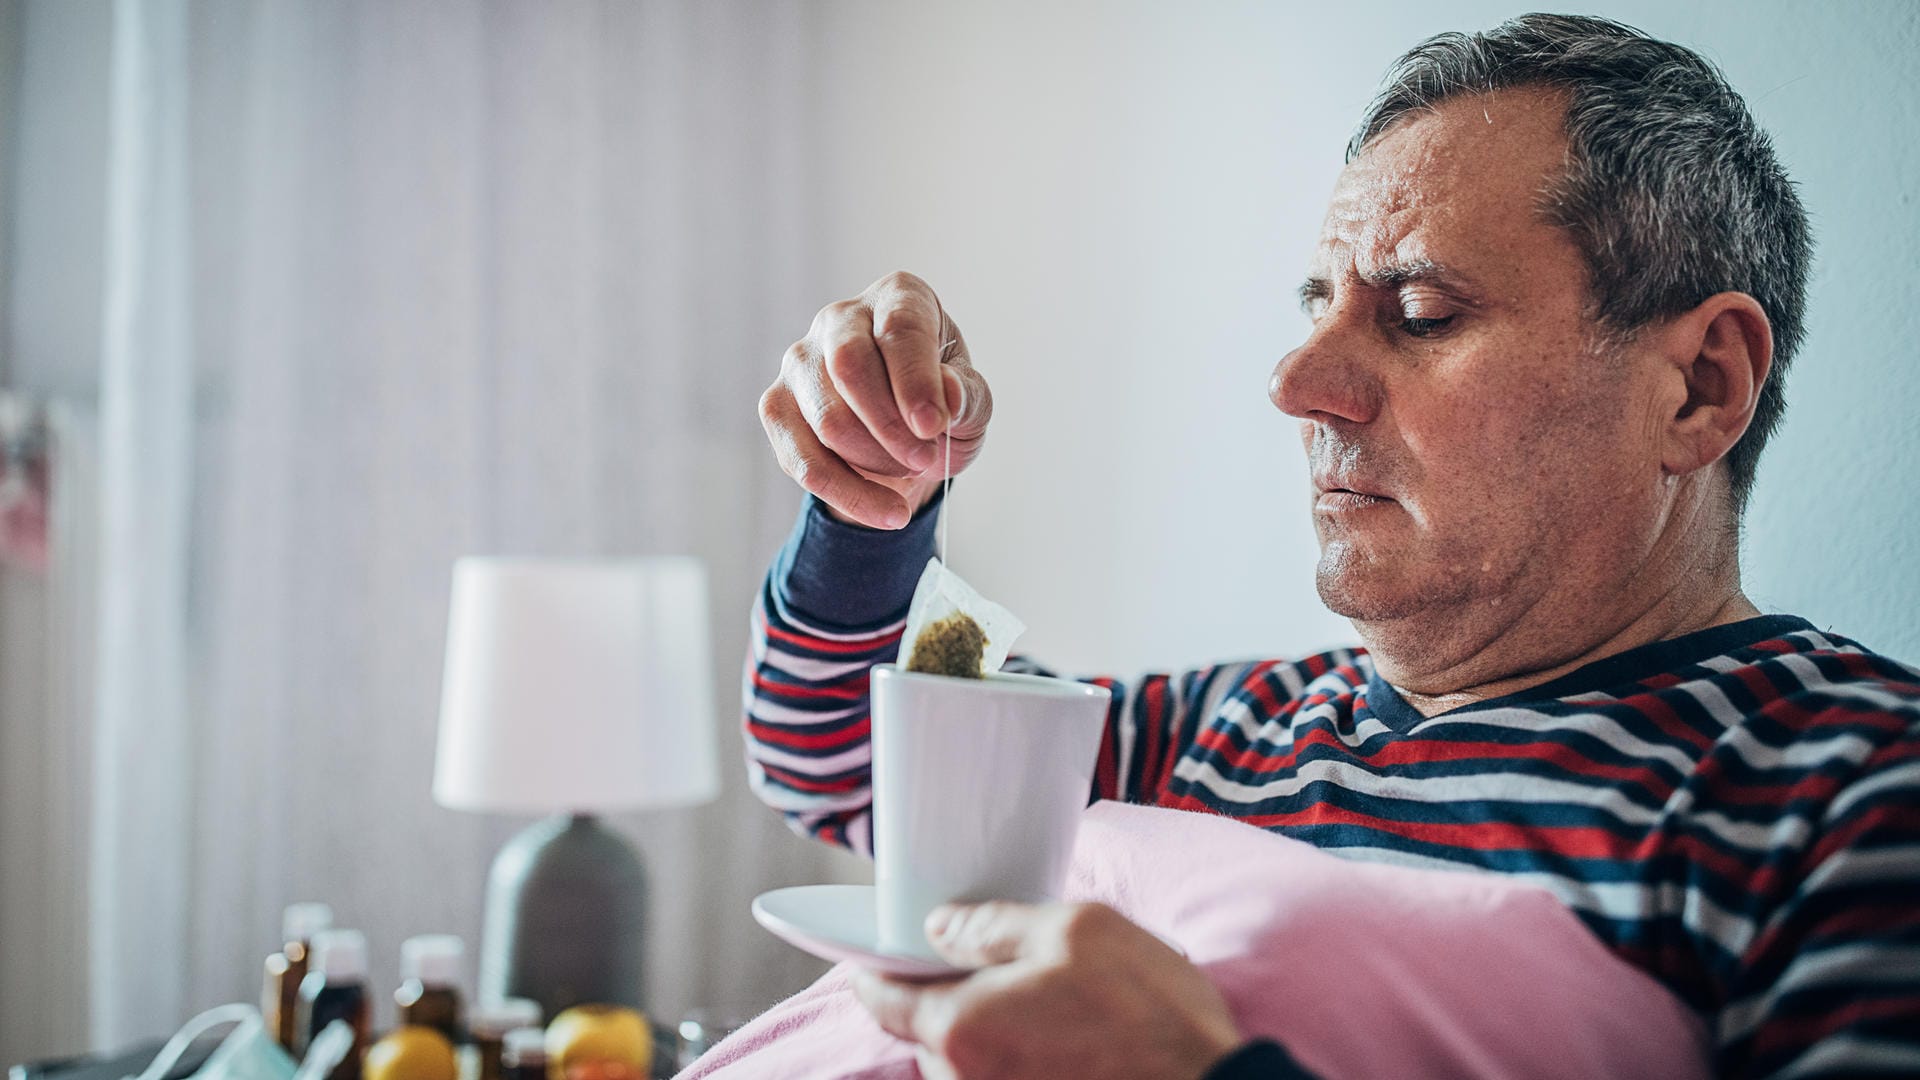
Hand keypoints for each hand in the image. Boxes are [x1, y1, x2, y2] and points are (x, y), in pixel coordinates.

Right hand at [759, 271, 992, 528]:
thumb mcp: (972, 400)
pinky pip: (801, 460)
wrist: (909, 434)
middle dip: (891, 426)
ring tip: (908, 470)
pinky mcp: (777, 406)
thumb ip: (966, 395)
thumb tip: (947, 395)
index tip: (934, 425)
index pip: (899, 329)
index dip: (915, 380)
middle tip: (926, 457)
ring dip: (875, 461)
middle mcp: (841, 319)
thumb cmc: (942, 402)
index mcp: (898, 297)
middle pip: (849, 367)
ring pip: (827, 418)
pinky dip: (849, 493)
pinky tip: (885, 510)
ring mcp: (801, 360)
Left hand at [852, 901, 1241, 1079]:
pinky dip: (1010, 1059)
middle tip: (985, 964)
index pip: (883, 1000)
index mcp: (963, 1028)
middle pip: (924, 1033)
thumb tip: (940, 928)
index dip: (876, 969)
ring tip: (1038, 1002)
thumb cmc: (1149, 1013)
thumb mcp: (1076, 930)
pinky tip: (1058, 1037)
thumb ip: (992, 925)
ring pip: (962, 1063)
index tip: (874, 954)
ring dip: (983, 1031)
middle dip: (943, 996)